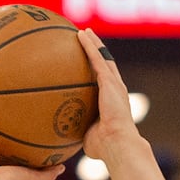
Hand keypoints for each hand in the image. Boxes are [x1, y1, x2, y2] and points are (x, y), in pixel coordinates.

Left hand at [75, 26, 145, 163]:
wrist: (117, 144)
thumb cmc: (104, 147)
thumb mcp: (87, 137)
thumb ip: (78, 132)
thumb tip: (61, 139)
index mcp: (113, 102)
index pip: (105, 82)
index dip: (98, 70)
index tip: (89, 62)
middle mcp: (116, 90)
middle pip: (106, 65)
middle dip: (97, 52)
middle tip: (87, 41)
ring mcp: (114, 84)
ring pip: (102, 57)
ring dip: (94, 44)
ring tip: (84, 32)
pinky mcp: (110, 81)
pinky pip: (97, 59)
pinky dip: (90, 46)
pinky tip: (81, 35)